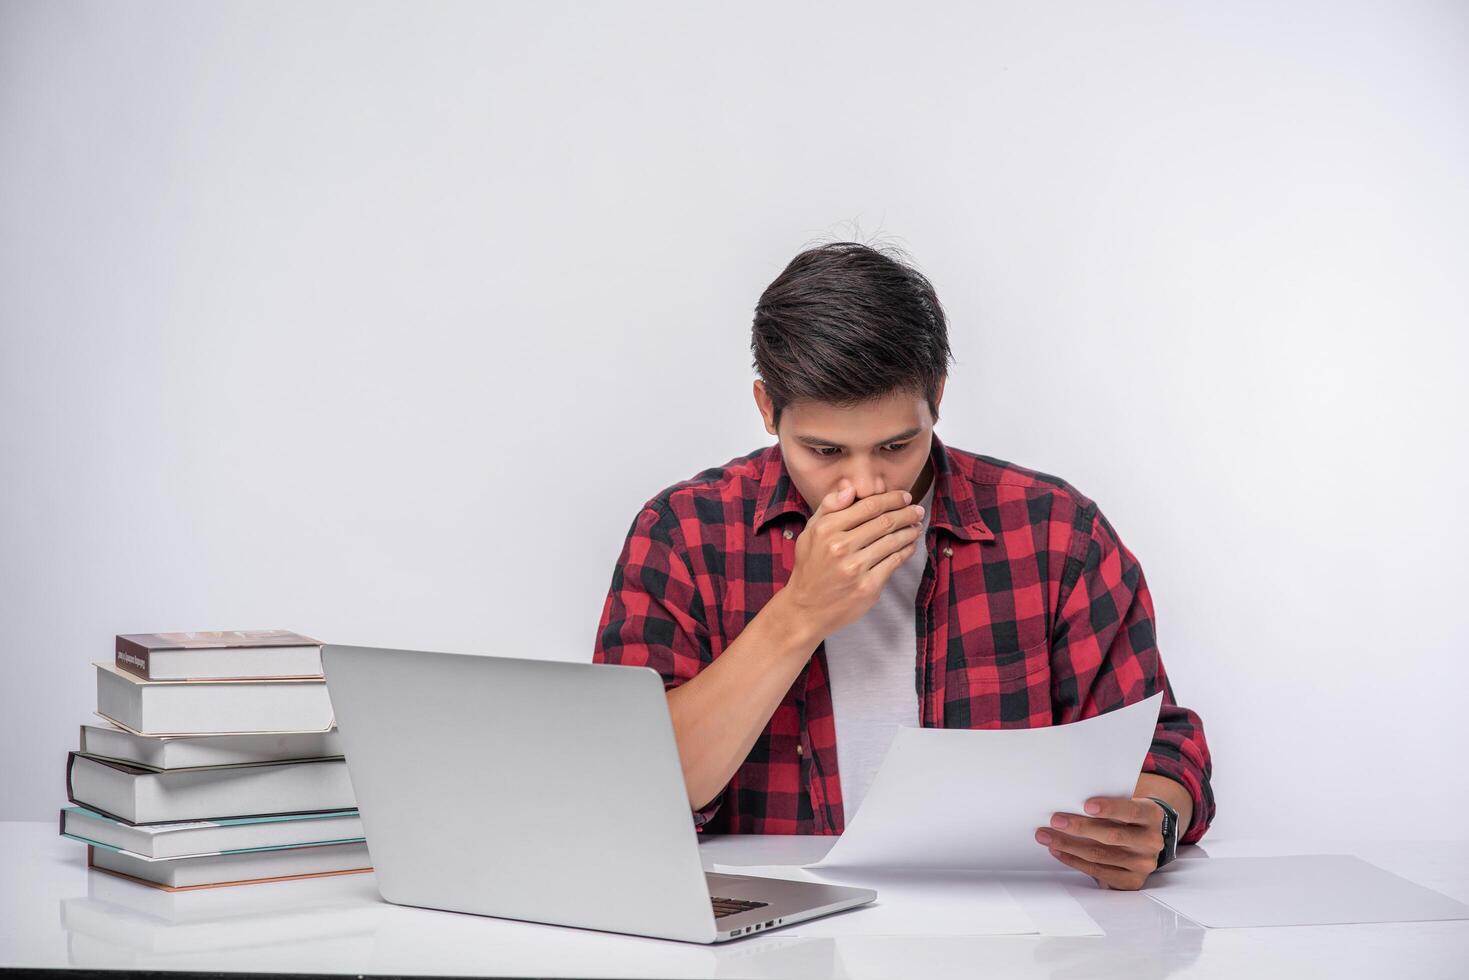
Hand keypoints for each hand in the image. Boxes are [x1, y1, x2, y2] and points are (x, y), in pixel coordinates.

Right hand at [780, 477, 925, 638]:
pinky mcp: (868, 587)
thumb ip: (829, 506)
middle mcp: (840, 547)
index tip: (905, 496)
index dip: (891, 499)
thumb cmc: (810, 566)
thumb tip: (850, 487)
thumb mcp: (810, 532)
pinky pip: (894, 563)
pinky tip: (910, 545)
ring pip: (892, 542)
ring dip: (910, 531)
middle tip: (917, 510)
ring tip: (917, 526)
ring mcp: (855, 568)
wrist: (805, 608)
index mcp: (826, 529)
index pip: (868, 506)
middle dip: (906, 513)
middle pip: (884, 522)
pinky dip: (906, 551)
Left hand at [1034, 797, 1165, 889]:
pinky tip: (1058, 851)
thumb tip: (1070, 801)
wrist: (1145, 841)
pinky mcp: (1132, 880)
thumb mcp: (1126, 804)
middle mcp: (1151, 841)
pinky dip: (1074, 861)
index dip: (1110, 808)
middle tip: (1055, 821)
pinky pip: (1098, 871)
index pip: (1131, 811)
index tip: (1086, 805)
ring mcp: (1143, 863)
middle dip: (1079, 828)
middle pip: (1112, 835)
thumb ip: (1108, 804)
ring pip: (1100, 855)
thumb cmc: (1126, 817)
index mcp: (1152, 816)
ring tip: (1047, 837)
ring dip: (1069, 845)